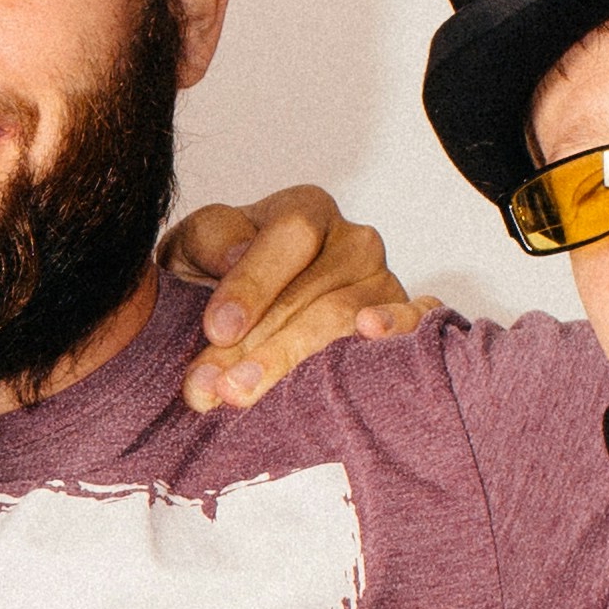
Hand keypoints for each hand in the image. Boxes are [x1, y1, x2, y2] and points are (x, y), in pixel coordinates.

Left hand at [165, 185, 432, 412]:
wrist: (238, 318)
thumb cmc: (214, 277)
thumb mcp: (195, 249)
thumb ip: (210, 242)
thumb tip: (234, 258)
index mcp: (305, 213)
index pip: (292, 238)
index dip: (254, 284)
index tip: (217, 329)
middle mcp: (354, 242)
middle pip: (314, 295)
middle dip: (257, 347)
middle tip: (215, 386)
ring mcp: (384, 283)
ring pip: (344, 322)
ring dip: (289, 363)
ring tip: (239, 395)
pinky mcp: (406, 320)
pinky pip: (413, 321)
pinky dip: (396, 327)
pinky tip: (368, 334)